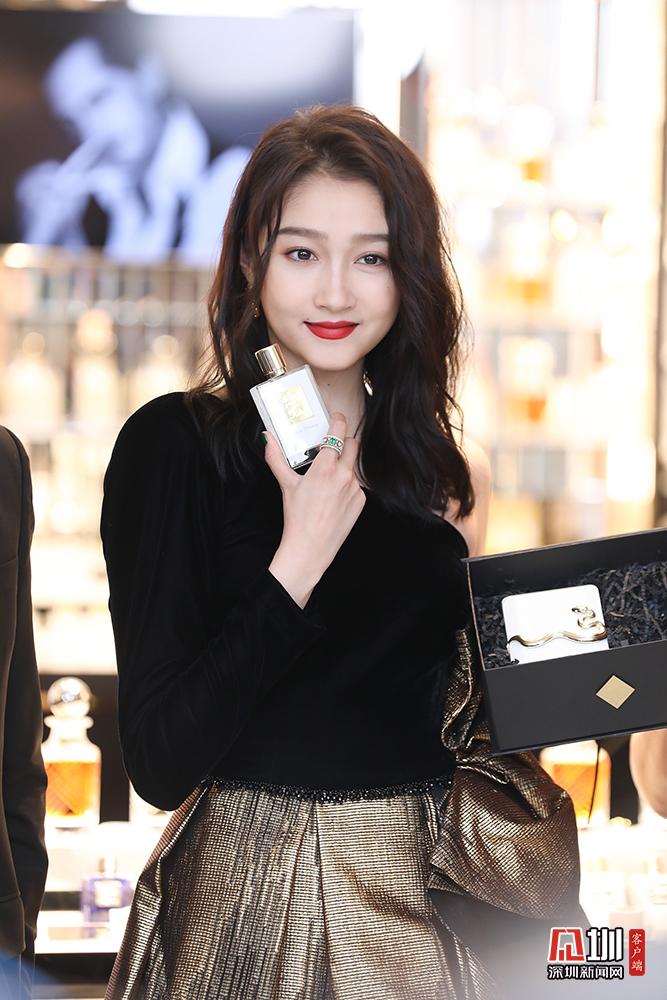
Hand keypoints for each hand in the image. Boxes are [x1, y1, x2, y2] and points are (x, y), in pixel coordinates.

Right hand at [265, 412, 365, 607]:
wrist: (311, 547)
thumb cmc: (297, 517)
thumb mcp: (286, 484)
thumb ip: (276, 458)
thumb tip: (267, 438)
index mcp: (325, 467)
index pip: (338, 432)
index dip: (339, 421)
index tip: (337, 418)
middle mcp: (344, 474)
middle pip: (354, 444)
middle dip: (345, 441)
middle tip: (333, 446)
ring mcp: (355, 488)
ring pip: (354, 465)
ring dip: (345, 465)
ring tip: (330, 478)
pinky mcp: (361, 500)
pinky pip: (358, 484)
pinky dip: (348, 484)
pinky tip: (335, 496)